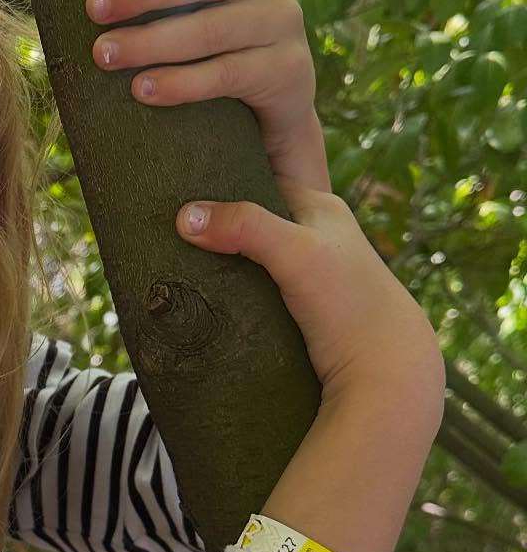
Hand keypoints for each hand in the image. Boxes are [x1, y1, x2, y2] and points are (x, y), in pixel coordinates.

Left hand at [85, 0, 329, 194]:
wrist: (268, 122)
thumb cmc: (206, 57)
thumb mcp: (186, 11)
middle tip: (93, 6)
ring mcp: (284, 21)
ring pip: (211, 27)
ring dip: (151, 42)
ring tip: (104, 55)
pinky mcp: (288, 71)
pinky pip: (226, 73)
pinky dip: (181, 83)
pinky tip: (143, 90)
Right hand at [174, 180, 445, 402]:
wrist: (383, 370)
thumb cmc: (347, 302)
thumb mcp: (295, 251)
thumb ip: (245, 227)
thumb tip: (184, 216)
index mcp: (320, 208)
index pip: (259, 181)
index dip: (221, 185)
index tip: (179, 192)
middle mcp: (313, 236)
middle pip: (250, 221)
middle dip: (215, 227)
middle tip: (169, 230)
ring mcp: (304, 274)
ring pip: (249, 258)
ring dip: (219, 263)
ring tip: (176, 263)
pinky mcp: (294, 309)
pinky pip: (251, 289)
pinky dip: (229, 290)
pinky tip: (205, 295)